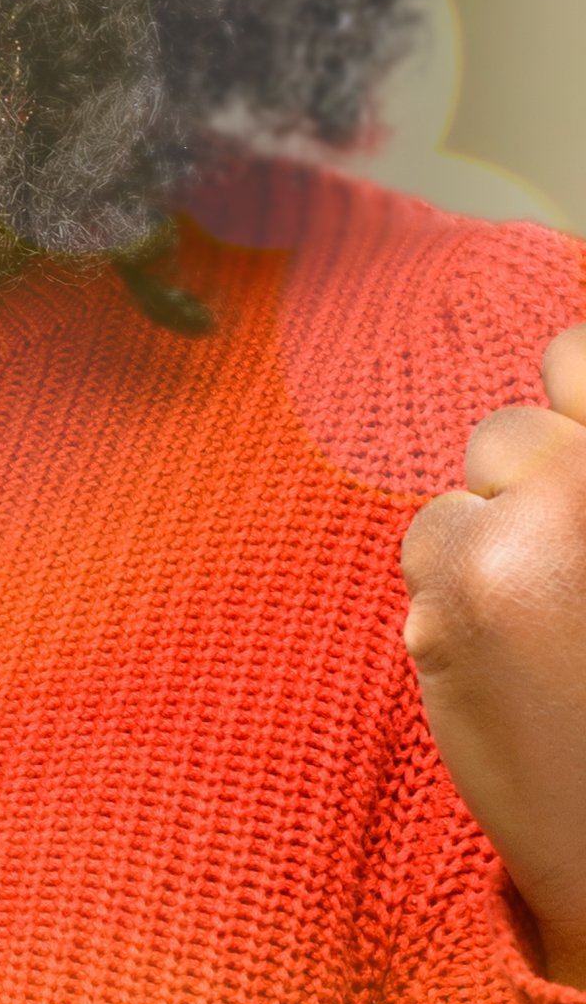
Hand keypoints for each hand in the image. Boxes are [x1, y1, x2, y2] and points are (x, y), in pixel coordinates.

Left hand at [402, 324, 585, 989]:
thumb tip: (558, 385)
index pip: (578, 350)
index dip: (578, 392)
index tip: (576, 451)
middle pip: (512, 429)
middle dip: (532, 479)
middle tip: (568, 565)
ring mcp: (533, 530)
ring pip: (468, 484)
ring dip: (494, 532)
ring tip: (557, 621)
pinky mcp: (461, 595)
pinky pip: (432, 541)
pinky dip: (458, 585)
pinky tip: (515, 653)